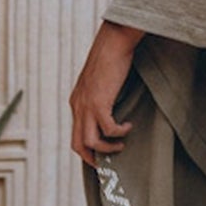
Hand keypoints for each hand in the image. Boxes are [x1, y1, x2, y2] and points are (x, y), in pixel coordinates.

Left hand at [69, 21, 144, 167]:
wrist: (113, 42)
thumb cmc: (111, 58)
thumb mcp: (101, 81)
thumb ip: (101, 96)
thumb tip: (112, 110)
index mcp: (77, 102)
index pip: (75, 134)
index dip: (86, 149)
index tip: (101, 155)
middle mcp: (78, 106)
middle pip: (77, 144)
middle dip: (92, 158)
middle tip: (108, 163)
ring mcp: (87, 105)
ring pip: (91, 142)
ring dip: (108, 148)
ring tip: (122, 144)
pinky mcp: (99, 102)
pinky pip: (108, 129)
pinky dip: (119, 132)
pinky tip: (129, 125)